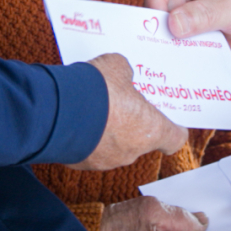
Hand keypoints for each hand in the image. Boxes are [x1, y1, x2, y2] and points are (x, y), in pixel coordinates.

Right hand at [72, 53, 187, 170]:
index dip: (173, 129)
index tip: (170, 123)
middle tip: (119, 104)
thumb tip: (122, 76)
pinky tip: (75, 120)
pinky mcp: (81, 164)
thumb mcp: (117, 66)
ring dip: (106, 132)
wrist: (56, 110)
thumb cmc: (97, 88)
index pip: (174, 139)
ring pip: (113, 146)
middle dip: (131, 123)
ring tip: (92, 110)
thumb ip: (126, 74)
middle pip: (140, 140)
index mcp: (150, 129)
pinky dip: (85, 138)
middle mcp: (132, 151)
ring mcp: (106, 161)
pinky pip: (89, 150)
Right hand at [143, 0, 230, 61]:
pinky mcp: (183, 23)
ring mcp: (181, 2)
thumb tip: (172, 25)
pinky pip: (168, 36)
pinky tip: (177, 58)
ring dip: (164, 39)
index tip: (160, 24)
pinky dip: (171, 48)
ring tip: (173, 54)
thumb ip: (204, 15)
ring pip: (158, 21)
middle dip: (158, 23)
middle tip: (164, 46)